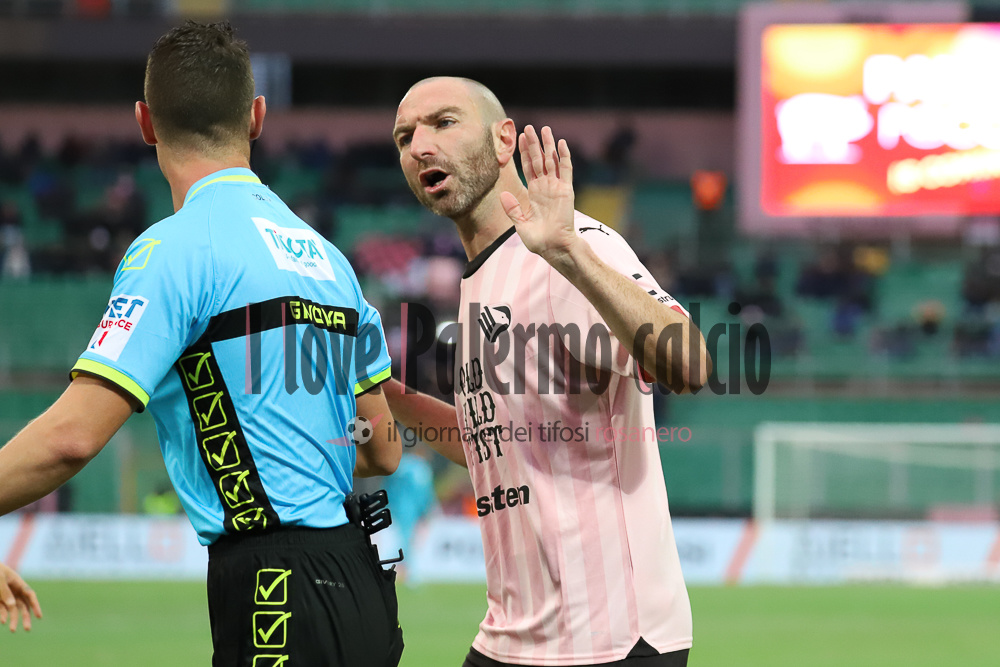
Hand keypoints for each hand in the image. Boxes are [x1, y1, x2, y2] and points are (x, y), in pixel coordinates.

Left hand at [0, 561, 41, 632]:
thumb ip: (5, 591)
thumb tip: (12, 605)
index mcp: (18, 583)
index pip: (30, 595)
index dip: (35, 605)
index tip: (39, 617)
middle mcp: (14, 591)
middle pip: (23, 605)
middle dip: (25, 617)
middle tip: (27, 629)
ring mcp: (5, 596)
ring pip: (12, 610)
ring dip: (13, 619)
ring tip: (12, 630)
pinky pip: (2, 610)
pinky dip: (3, 615)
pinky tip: (3, 621)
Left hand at [501, 125, 579, 265]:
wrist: (554, 247)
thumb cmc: (538, 240)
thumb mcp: (520, 223)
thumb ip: (513, 208)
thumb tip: (503, 194)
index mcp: (534, 192)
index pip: (528, 167)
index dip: (524, 153)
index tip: (519, 138)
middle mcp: (545, 187)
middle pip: (539, 160)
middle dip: (533, 144)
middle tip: (529, 127)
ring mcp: (556, 187)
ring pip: (552, 160)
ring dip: (548, 145)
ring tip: (544, 129)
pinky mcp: (566, 190)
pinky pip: (565, 170)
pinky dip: (564, 156)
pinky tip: (560, 143)